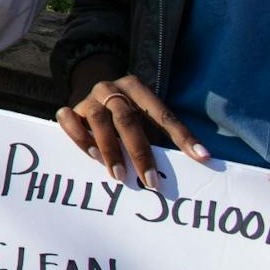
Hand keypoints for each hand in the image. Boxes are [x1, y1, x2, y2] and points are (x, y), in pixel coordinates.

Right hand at [56, 74, 218, 188]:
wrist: (95, 94)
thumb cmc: (128, 113)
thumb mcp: (145, 115)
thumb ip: (161, 134)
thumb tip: (198, 161)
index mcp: (137, 87)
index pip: (163, 114)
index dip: (183, 136)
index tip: (201, 158)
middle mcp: (111, 89)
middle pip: (126, 119)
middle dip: (140, 153)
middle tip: (150, 182)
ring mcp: (89, 98)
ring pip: (98, 120)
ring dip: (110, 150)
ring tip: (119, 175)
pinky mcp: (71, 107)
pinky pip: (68, 119)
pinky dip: (80, 138)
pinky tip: (92, 155)